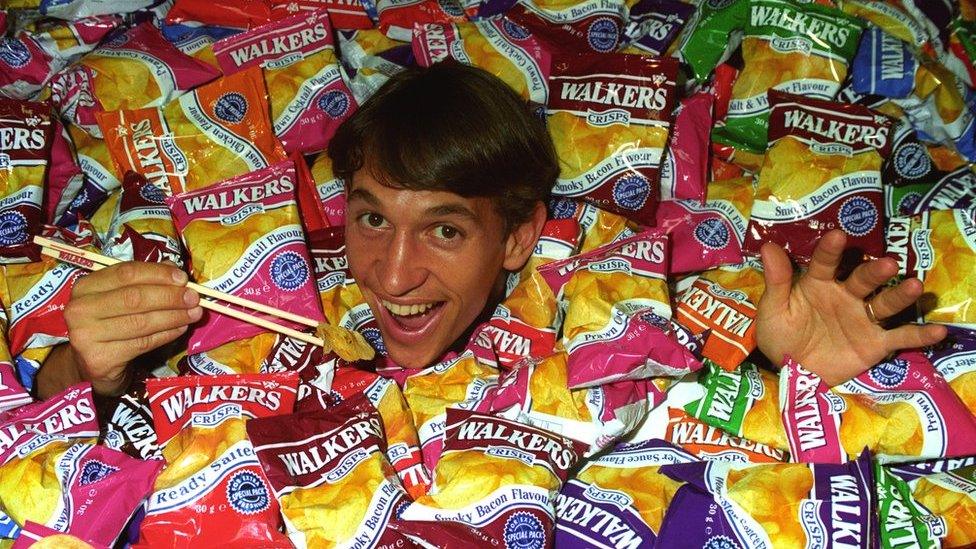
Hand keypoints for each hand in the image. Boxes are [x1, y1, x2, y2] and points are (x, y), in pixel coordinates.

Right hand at [60, 262, 201, 395]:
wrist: (92, 364)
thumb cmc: (110, 325)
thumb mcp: (121, 298)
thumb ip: (144, 281)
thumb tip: (174, 269)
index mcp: (86, 287)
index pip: (126, 273)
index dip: (158, 274)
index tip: (183, 278)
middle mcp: (80, 309)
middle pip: (134, 298)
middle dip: (170, 297)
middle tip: (194, 298)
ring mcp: (86, 336)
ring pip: (141, 322)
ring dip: (174, 316)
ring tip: (195, 313)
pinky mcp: (99, 359)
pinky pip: (143, 343)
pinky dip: (167, 335)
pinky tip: (181, 329)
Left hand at [756, 230, 946, 385]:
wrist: (793, 373)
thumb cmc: (781, 336)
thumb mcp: (773, 310)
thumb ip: (776, 281)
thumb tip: (767, 247)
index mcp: (818, 284)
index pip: (825, 263)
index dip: (830, 250)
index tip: (837, 234)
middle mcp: (845, 296)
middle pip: (862, 279)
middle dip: (874, 271)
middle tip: (887, 263)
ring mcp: (862, 318)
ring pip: (884, 303)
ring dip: (899, 294)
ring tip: (914, 285)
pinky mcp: (875, 343)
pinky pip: (900, 338)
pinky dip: (919, 335)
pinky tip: (938, 331)